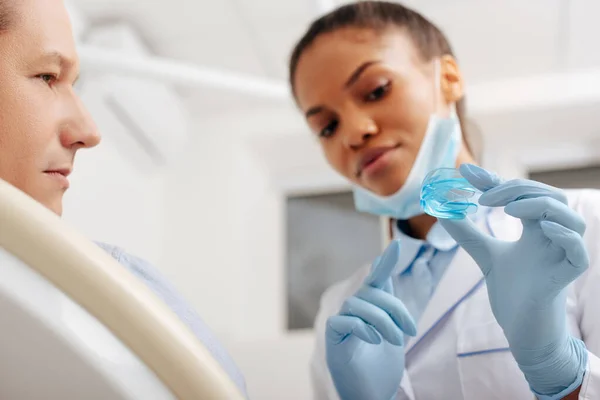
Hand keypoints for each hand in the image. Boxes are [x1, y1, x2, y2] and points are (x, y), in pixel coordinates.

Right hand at [326, 240, 416, 399]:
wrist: (373, 396)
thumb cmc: (381, 368)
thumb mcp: (393, 332)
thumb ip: (389, 303)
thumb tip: (387, 268)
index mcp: (367, 310)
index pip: (375, 281)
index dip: (384, 264)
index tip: (396, 245)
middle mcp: (351, 314)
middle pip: (370, 292)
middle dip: (394, 308)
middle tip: (410, 331)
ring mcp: (340, 327)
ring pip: (357, 304)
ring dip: (382, 320)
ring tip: (395, 341)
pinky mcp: (333, 342)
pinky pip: (342, 322)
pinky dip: (361, 327)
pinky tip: (375, 340)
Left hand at [440, 164, 588, 398]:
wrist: (521, 329)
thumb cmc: (512, 291)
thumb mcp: (485, 255)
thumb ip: (468, 233)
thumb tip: (442, 211)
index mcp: (537, 228)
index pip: (523, 193)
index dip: (496, 180)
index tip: (465, 172)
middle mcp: (554, 236)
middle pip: (550, 197)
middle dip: (517, 189)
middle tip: (484, 197)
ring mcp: (564, 255)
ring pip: (570, 218)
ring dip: (540, 206)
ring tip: (508, 210)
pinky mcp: (569, 276)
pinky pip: (578, 250)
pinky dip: (563, 234)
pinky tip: (540, 228)